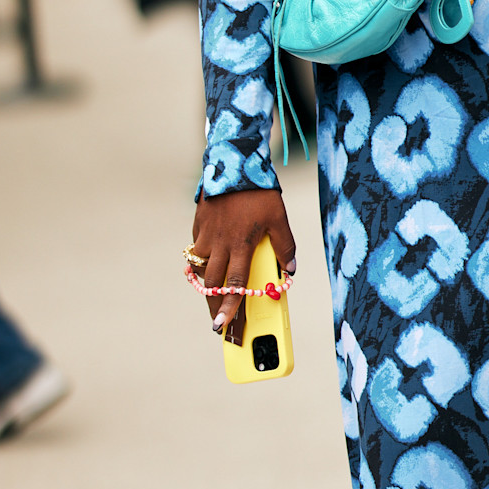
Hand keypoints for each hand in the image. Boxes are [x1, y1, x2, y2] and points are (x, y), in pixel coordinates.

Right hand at [192, 187, 295, 336]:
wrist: (233, 162)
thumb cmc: (259, 192)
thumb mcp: (279, 218)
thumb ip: (285, 246)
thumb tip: (290, 271)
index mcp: (242, 245)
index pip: (235, 285)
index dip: (230, 308)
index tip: (222, 326)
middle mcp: (221, 243)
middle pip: (213, 283)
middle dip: (214, 306)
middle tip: (217, 322)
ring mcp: (206, 234)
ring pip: (201, 268)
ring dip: (205, 285)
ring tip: (211, 297)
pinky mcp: (199, 224)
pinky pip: (197, 248)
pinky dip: (201, 260)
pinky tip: (208, 264)